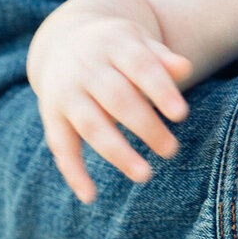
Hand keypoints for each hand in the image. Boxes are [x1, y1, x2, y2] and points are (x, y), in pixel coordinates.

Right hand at [28, 8, 191, 203]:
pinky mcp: (51, 115)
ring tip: (145, 175)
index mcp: (113, 44)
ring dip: (117, 153)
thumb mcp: (138, 43)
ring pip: (91, 125)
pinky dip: (73, 172)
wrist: (63, 42)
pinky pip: (61, 145)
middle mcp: (85, 67)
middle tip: (171, 150)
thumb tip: (185, 68)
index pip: (140, 66)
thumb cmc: (117, 49)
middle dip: (145, 126)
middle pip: (117, 99)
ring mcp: (65, 92)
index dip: (160, 90)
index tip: (181, 114)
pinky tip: (90, 196)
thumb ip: (161, 58)